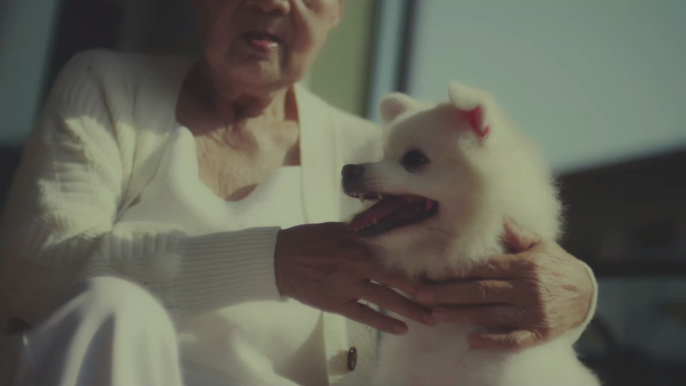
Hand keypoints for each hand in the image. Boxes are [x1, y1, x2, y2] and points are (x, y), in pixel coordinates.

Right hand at [275, 222, 432, 334]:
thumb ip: (363, 230)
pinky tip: (402, 329)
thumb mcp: (338, 227)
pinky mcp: (337, 302)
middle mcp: (357, 262)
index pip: (396, 250)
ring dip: (410, 309)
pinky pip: (365, 314)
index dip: (419, 259)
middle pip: (397, 277)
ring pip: (386, 298)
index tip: (441, 266)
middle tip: (445, 297)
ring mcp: (347, 283)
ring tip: (431, 318)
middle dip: (422, 289)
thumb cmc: (309, 239)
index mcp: (359, 240)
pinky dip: (384, 323)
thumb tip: (387, 221)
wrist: (279, 258)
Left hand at [416, 220, 593, 349]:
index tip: (431, 271)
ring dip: (461, 316)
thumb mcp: (540, 244)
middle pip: (482, 291)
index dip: (457, 270)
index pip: (485, 267)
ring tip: (434, 315)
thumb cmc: (555, 264)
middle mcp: (529, 289)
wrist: (587, 293)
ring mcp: (534, 313)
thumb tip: (491, 215)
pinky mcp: (540, 333)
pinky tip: (472, 341)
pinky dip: (493, 341)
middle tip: (421, 295)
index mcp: (526, 265)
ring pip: (491, 315)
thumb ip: (515, 232)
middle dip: (448, 293)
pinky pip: (514, 340)